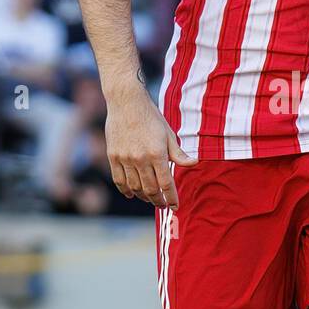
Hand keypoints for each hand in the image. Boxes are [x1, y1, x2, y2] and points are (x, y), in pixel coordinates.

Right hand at [104, 84, 192, 209]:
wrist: (126, 103)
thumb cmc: (151, 117)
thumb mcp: (168, 134)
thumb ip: (179, 153)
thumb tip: (194, 163)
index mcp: (157, 154)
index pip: (166, 183)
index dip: (172, 198)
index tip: (175, 206)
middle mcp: (140, 159)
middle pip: (150, 189)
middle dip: (158, 200)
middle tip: (163, 205)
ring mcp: (125, 159)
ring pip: (134, 187)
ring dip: (143, 197)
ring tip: (150, 199)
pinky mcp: (113, 157)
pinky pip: (119, 180)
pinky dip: (125, 190)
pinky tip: (131, 193)